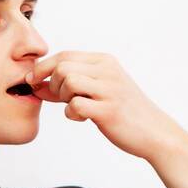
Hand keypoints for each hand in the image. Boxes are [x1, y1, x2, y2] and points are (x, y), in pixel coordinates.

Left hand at [24, 51, 185, 161]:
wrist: (154, 133)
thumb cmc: (123, 112)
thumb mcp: (99, 91)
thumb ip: (70, 85)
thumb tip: (37, 84)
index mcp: (105, 61)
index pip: (64, 54)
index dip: (43, 67)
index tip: (33, 81)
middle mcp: (108, 71)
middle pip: (62, 66)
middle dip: (52, 84)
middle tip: (60, 99)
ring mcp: (109, 90)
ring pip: (68, 81)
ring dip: (62, 97)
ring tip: (75, 108)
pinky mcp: (109, 110)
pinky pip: (75, 105)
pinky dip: (71, 113)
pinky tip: (82, 118)